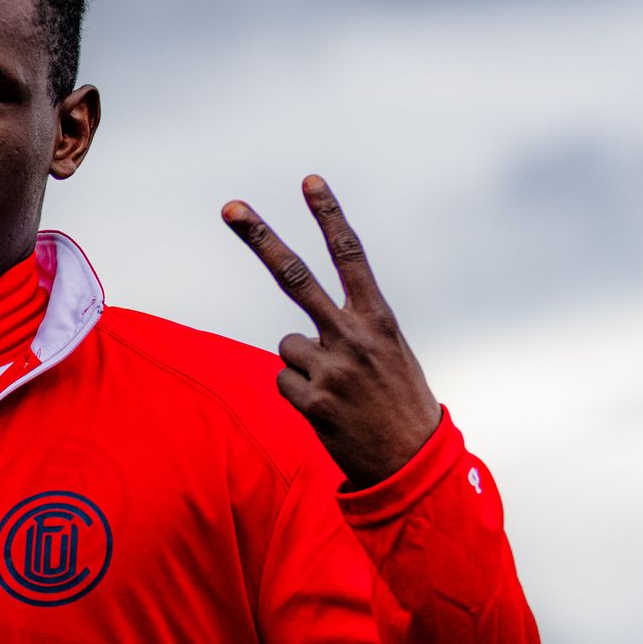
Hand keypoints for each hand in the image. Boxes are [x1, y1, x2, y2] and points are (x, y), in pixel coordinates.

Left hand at [222, 175, 440, 488]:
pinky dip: (299, 393)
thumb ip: (351, 329)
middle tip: (230, 206)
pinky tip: (328, 410)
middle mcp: (353, 336)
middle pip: (296, 277)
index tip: (309, 180)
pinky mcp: (312, 401)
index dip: (329, 215)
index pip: (350, 255)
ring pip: (287, 346)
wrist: (412, 463)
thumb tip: (294, 334)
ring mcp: (331, 368)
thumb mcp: (389, 354)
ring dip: (304, 366)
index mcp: (379, 319)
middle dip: (261, 239)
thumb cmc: (398, 402)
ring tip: (338, 389)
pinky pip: (284, 381)